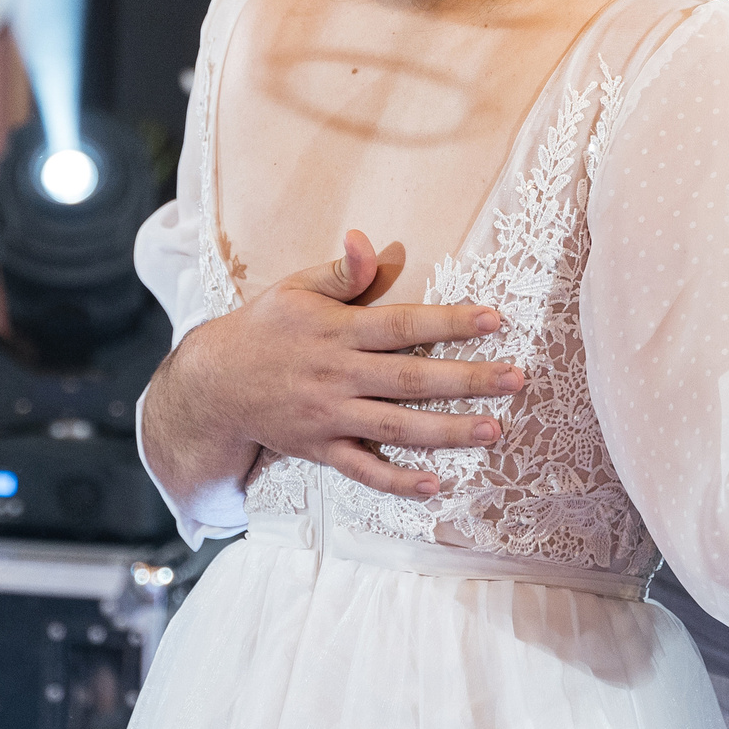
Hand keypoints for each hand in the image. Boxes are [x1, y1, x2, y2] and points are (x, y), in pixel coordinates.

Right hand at [151, 230, 525, 501]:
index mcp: (337, 331)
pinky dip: (396, 481)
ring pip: (396, 427)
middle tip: (516, 380)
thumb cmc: (264, 327)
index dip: (449, 322)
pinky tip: (434, 485)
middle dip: (467, 380)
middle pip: (411, 379)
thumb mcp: (295, 289)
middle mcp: (337, 375)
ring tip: (495, 429)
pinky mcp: (319, 448)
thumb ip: (340, 273)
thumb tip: (367, 242)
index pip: (403, 325)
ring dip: (447, 431)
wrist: (213, 384)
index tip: (494, 319)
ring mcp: (329, 416)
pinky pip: (361, 470)